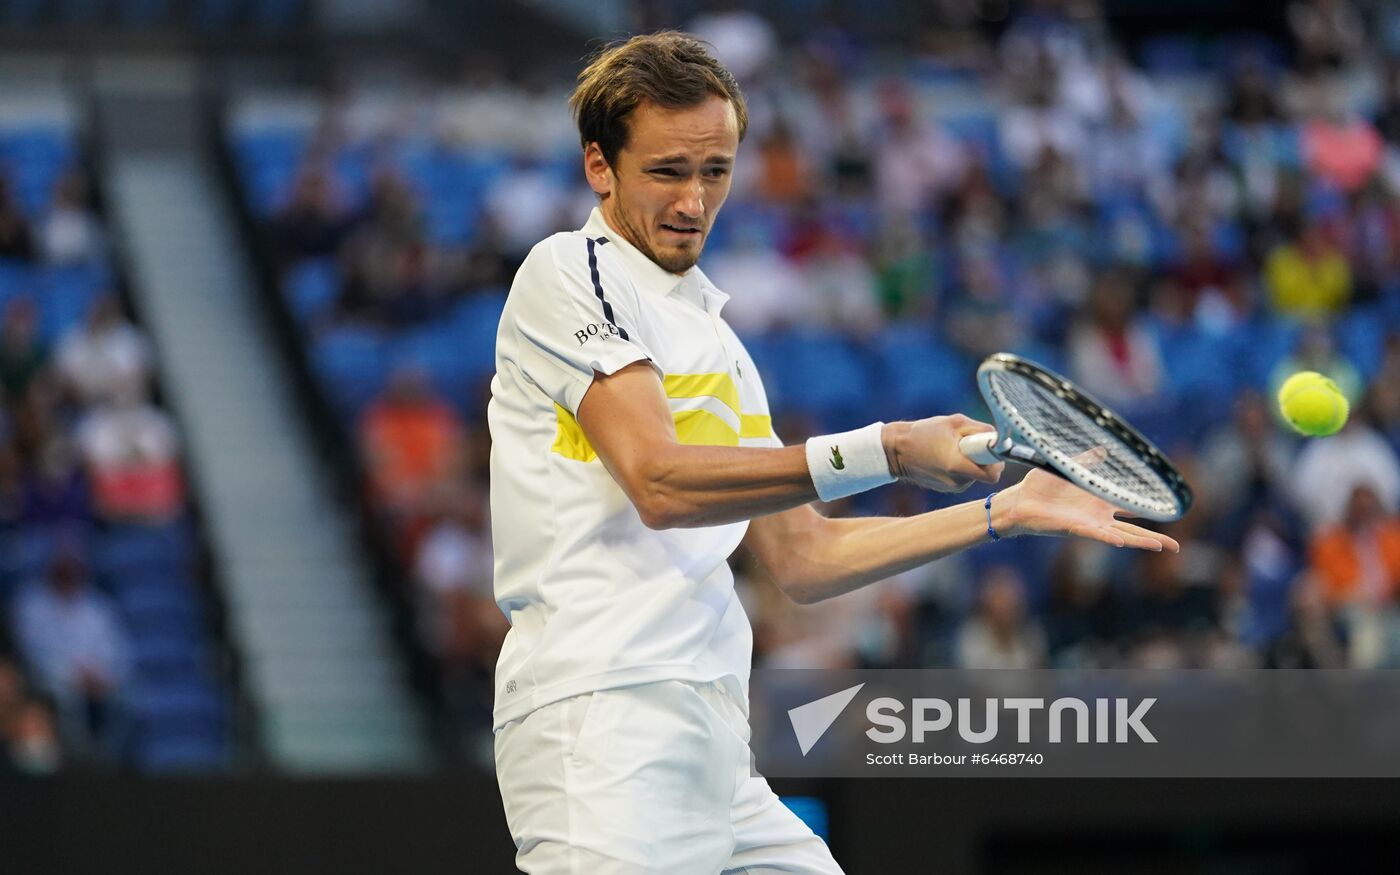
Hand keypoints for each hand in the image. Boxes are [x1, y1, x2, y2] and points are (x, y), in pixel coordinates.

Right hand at [883, 415, 1004, 492]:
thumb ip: (981, 429)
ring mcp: (953, 487)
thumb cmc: (925, 432)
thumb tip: (999, 438)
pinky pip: (966, 477)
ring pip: (977, 474)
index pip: (993, 474)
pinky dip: (963, 466)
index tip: (988, 447)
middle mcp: (958, 481)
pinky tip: (946, 456)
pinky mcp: (948, 488)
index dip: (996, 460)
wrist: (897, 451)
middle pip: (987, 473)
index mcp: (958, 465)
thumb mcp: (955, 422)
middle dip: (984, 458)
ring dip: (972, 461)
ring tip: (953, 449)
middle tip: (969, 444)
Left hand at [995, 465, 1180, 551]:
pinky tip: (1122, 541)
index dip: (1149, 510)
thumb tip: (1105, 449)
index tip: (1169, 513)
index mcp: (1099, 502)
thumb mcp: (1069, 469)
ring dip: (1139, 541)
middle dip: (1154, 539)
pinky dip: (1109, 536)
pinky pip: (1095, 533)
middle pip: (1133, 529)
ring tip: (1160, 546)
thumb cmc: (1040, 487)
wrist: (1019, 500)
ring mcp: (1088, 524)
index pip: (1131, 507)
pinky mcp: (1074, 528)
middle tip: (1175, 547)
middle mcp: (1098, 516)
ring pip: (1120, 535)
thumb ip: (1087, 461)